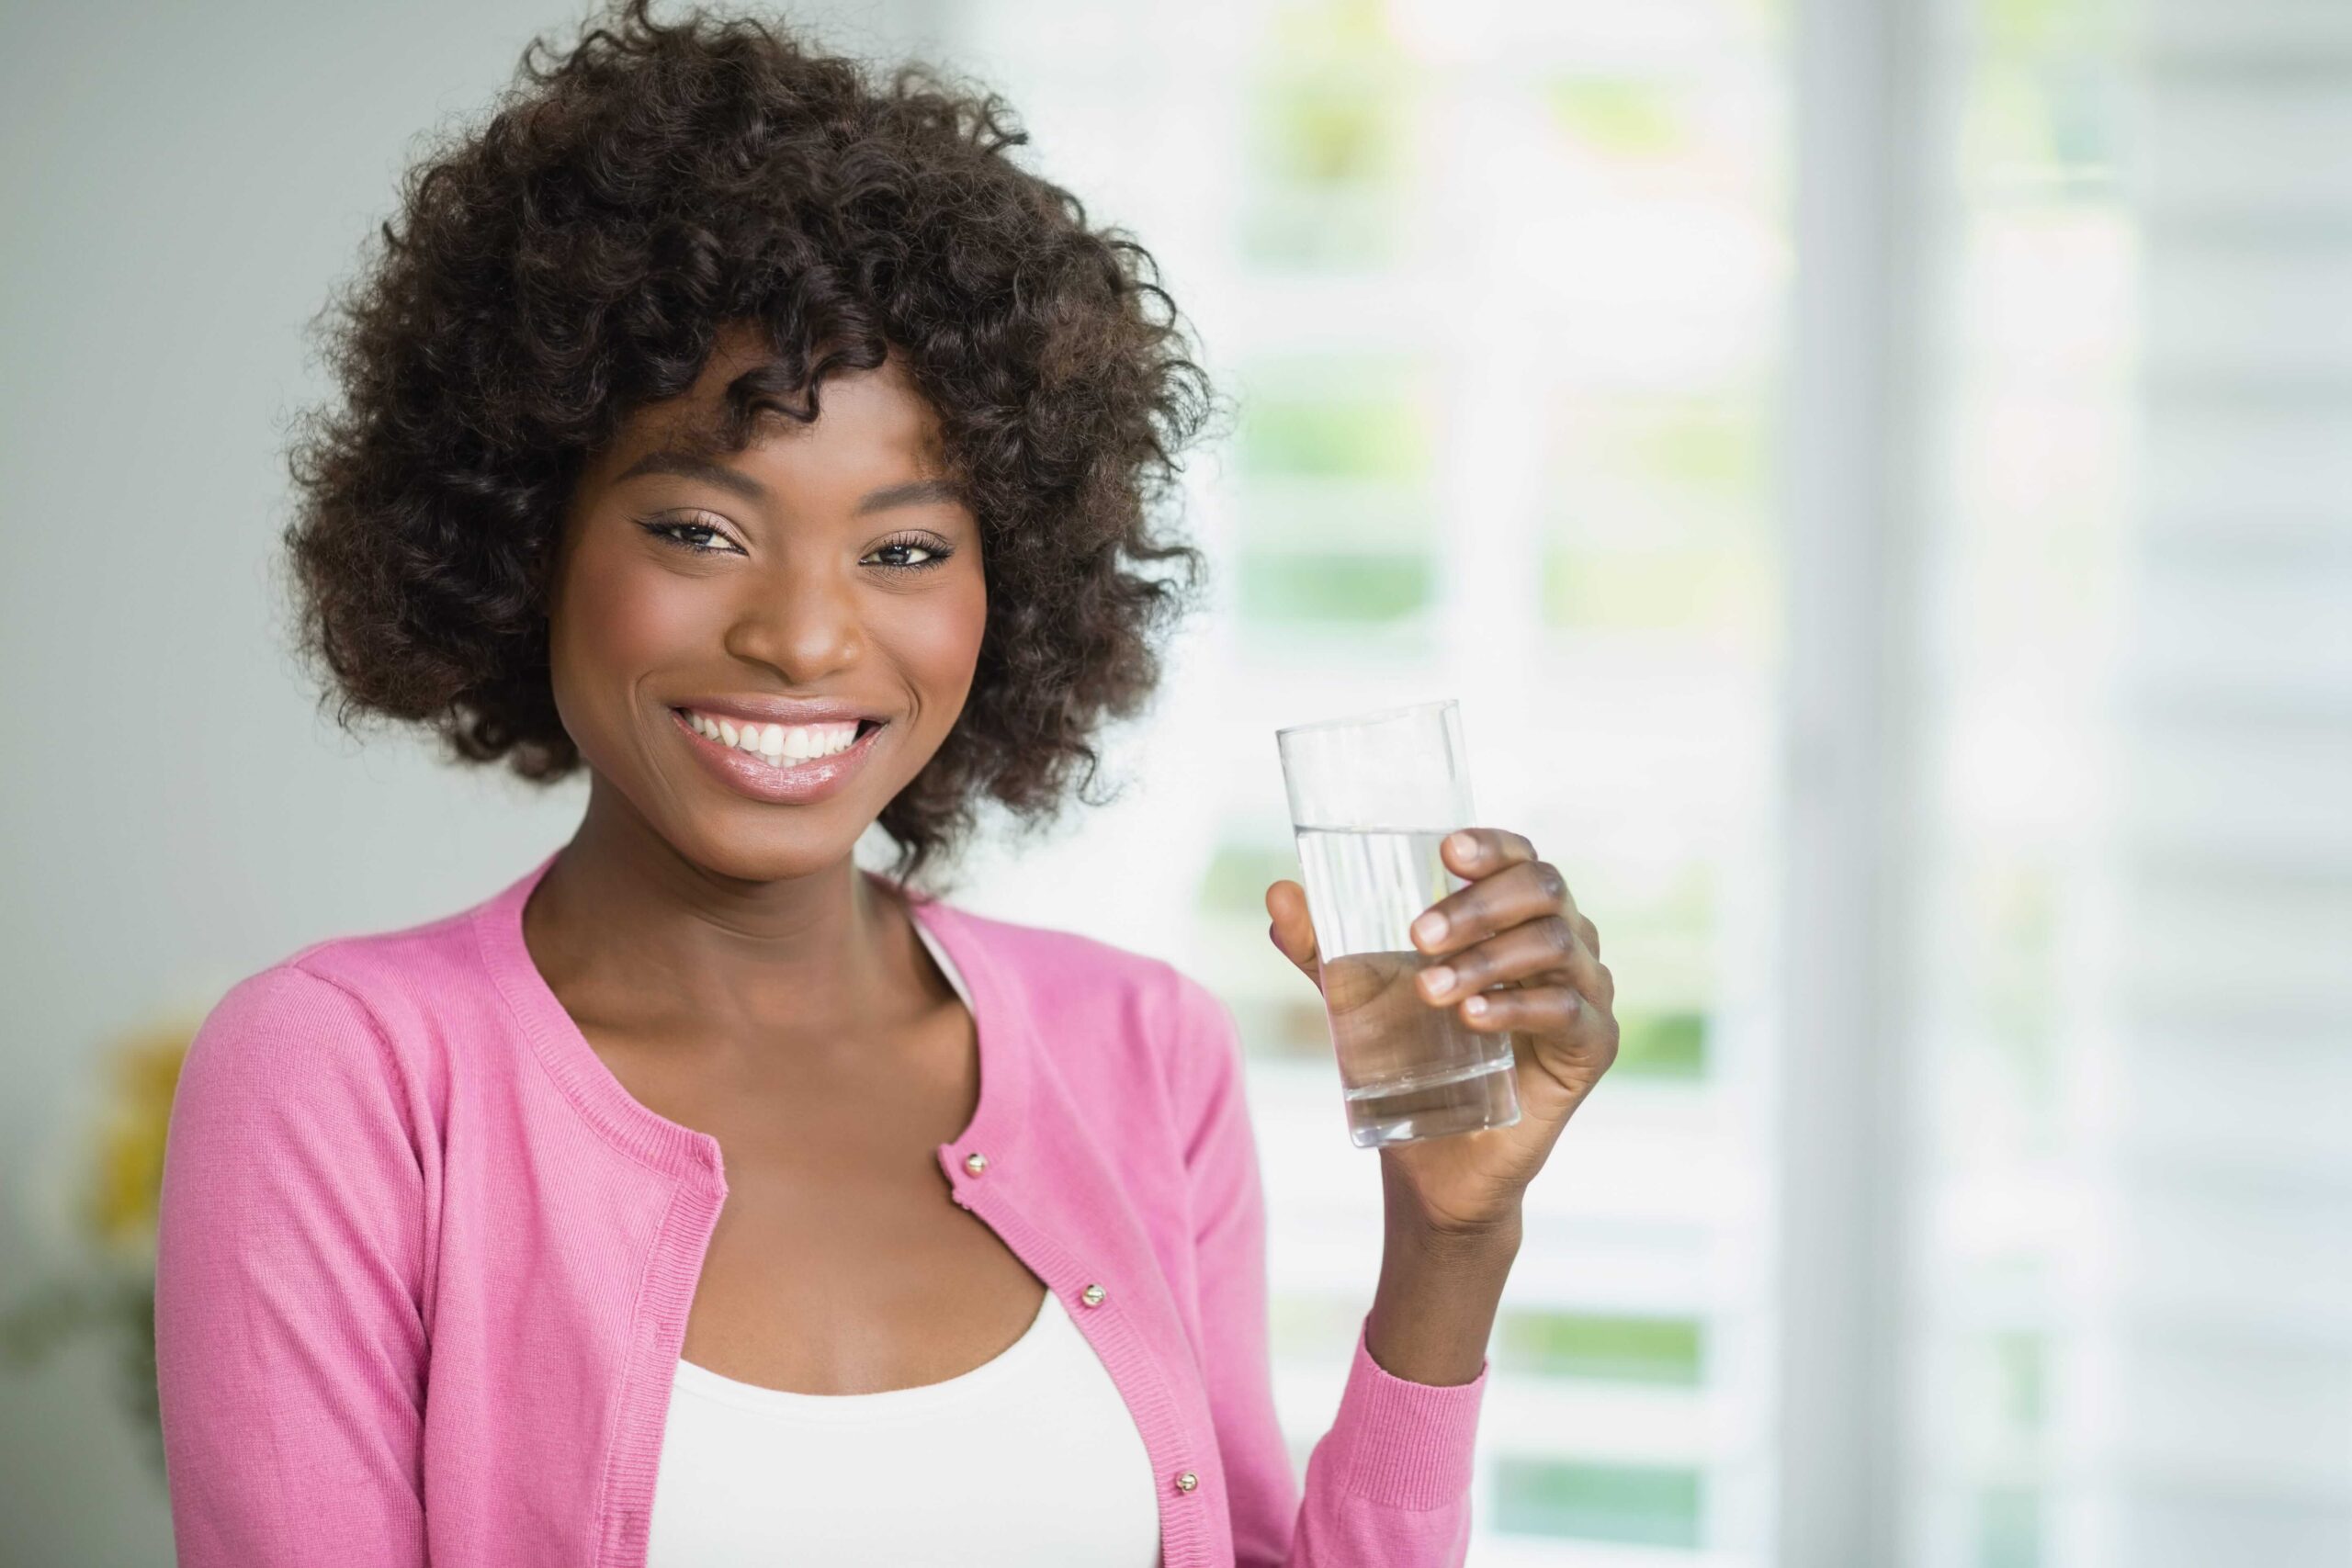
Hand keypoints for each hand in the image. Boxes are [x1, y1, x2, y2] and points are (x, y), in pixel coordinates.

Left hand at [1266, 826, 1617, 1237]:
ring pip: (1555, 945)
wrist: (1433, 1156)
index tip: (1446, 850)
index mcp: (1515, 914)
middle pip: (1544, 889)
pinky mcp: (1593, 1046)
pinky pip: (1567, 1010)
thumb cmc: (1404, 1056)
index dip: (1492, 844)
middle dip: (1479, 904)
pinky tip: (1472, 1016)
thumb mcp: (1353, 996)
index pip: (1520, 856)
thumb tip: (1278, 893)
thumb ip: (1318, 945)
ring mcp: (1586, 991)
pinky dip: (1517, 1007)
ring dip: (1488, 958)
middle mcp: (1563, 941)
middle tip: (1418, 933)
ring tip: (1430, 989)